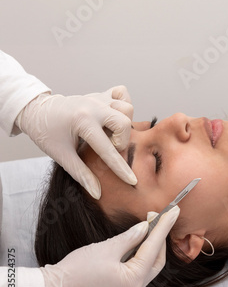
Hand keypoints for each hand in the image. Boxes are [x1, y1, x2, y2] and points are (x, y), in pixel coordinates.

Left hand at [15, 86, 135, 197]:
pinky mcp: (100, 94)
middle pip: (125, 123)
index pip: (108, 149)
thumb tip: (98, 193)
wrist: (36, 111)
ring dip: (123, 124)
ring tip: (109, 134)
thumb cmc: (46, 133)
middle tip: (108, 147)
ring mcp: (98, 98)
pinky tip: (113, 117)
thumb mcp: (62, 156)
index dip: (120, 168)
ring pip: (127, 108)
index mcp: (83, 121)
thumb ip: (82, 174)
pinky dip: (123, 105)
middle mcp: (94, 106)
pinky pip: (122, 93)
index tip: (132, 181)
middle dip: (121, 141)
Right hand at [40, 206, 179, 286]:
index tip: (173, 211)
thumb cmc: (79, 268)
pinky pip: (138, 270)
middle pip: (157, 260)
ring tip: (150, 224)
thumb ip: (130, 237)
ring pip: (149, 265)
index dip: (164, 227)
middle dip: (160, 237)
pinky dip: (141, 254)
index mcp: (134, 280)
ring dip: (151, 245)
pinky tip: (139, 239)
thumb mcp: (108, 248)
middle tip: (158, 215)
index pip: (154, 248)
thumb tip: (145, 227)